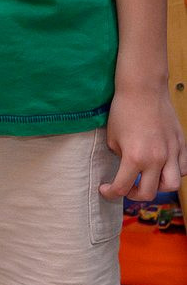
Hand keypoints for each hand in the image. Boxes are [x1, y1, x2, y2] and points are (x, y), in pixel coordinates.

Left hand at [102, 85, 185, 201]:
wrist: (143, 90)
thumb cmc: (123, 111)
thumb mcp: (112, 138)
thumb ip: (120, 158)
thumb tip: (127, 168)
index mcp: (134, 157)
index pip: (122, 187)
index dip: (110, 193)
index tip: (105, 189)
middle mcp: (156, 159)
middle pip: (149, 193)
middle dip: (134, 194)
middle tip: (126, 187)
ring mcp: (172, 152)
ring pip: (172, 185)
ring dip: (158, 187)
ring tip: (147, 179)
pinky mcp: (181, 145)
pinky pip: (182, 169)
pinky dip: (172, 173)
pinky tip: (161, 167)